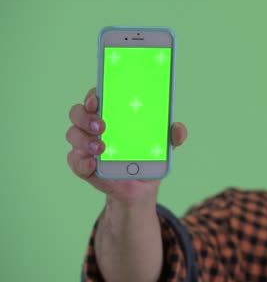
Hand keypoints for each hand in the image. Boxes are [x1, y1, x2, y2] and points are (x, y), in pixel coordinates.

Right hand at [66, 87, 187, 205]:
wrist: (141, 185)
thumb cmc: (147, 154)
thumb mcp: (163, 144)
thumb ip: (173, 135)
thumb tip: (178, 129)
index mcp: (111, 113)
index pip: (96, 96)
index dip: (94, 95)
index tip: (98, 98)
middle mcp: (94, 126)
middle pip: (78, 113)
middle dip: (86, 117)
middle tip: (102, 126)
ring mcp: (85, 145)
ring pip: (73, 135)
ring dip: (85, 140)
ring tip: (101, 147)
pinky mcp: (83, 165)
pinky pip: (75, 161)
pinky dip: (82, 161)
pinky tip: (92, 164)